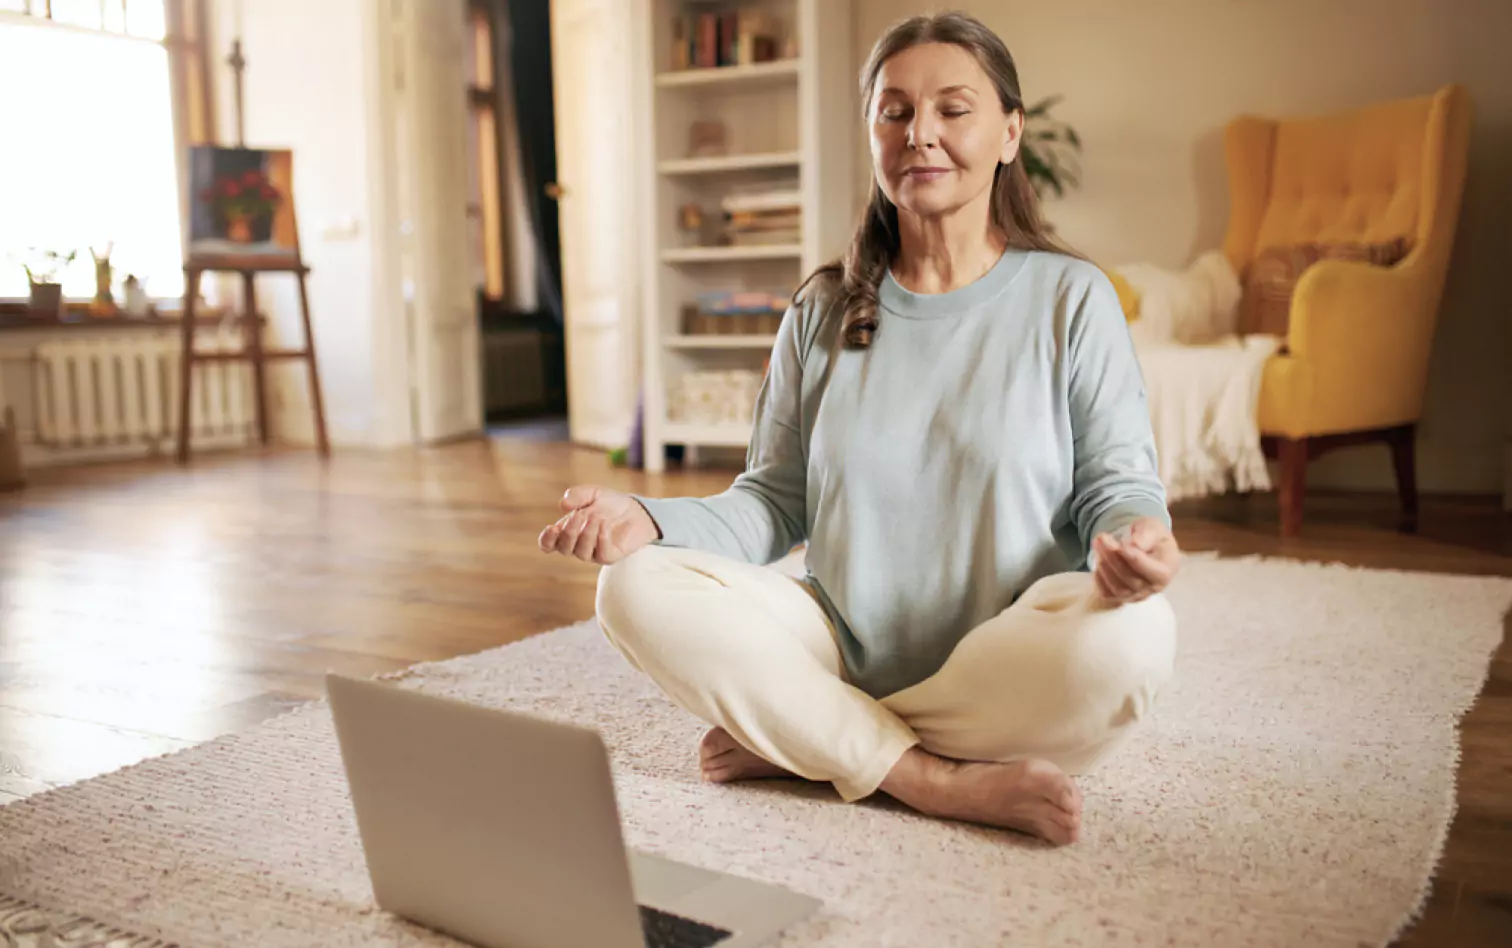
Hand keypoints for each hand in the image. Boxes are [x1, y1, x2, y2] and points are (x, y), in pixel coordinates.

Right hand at [537, 485, 659, 564]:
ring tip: (596, 517)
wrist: (636, 510)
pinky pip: (601, 555)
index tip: (551, 528)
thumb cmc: (610, 503)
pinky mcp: (610, 557)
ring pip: (582, 553)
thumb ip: (577, 495)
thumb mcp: (593, 493)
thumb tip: (563, 505)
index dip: (546, 540)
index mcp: (567, 531)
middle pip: (564, 548)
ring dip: (586, 534)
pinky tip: (605, 525)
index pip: (549, 544)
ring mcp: (593, 553)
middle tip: (579, 515)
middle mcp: (578, 545)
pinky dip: (601, 539)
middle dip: (569, 532)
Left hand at [1091, 517, 1180, 604]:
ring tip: (1098, 545)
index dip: (1135, 559)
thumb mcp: (1153, 526)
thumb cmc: (1151, 536)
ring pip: (1118, 589)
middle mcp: (1154, 587)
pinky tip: (1098, 561)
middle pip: (1131, 579)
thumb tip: (1135, 544)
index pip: (1153, 572)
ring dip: (1104, 566)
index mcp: (1167, 570)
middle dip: (1113, 557)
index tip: (1121, 545)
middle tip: (1101, 537)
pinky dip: (1099, 580)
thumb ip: (1147, 534)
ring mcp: (1137, 595)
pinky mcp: (1122, 598)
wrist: (1142, 545)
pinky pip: (1107, 595)